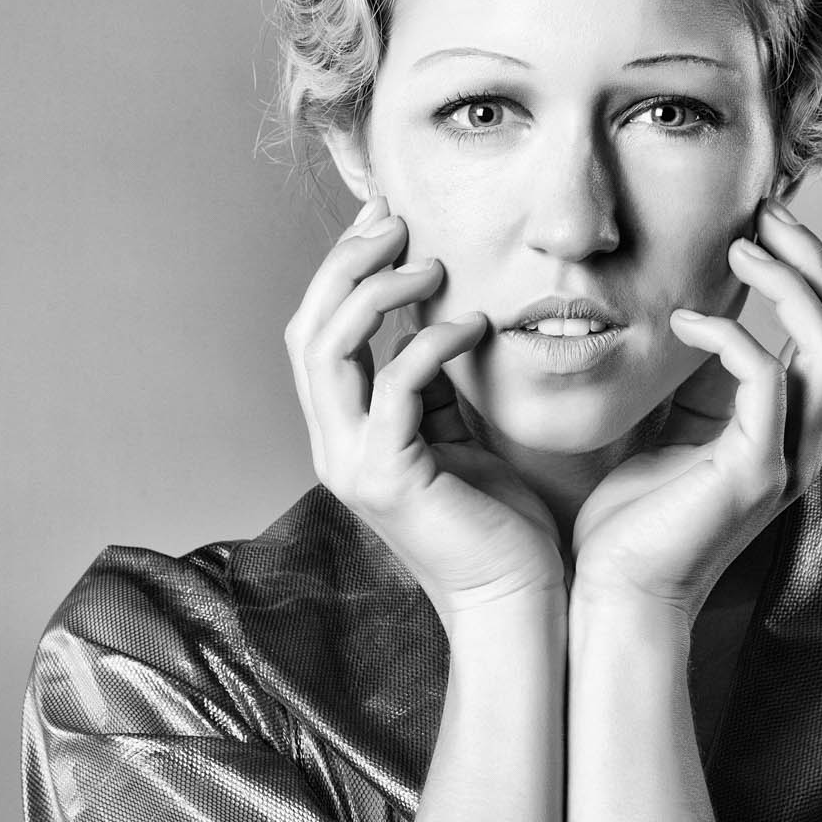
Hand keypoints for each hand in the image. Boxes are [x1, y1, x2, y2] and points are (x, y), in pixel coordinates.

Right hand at [285, 196, 565, 625]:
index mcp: (343, 434)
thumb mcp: (455, 437)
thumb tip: (435, 318)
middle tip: (397, 221)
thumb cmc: (498, 524)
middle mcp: (333, 446)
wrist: (515, 600)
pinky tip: (474, 324)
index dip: (342, 270)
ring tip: (432, 265)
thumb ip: (431, 386)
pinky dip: (429, 343)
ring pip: (329, 349)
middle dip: (346, 264)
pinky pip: (394, 386)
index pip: (316, 333)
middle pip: (307, 329)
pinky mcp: (389, 478)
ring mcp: (352, 464)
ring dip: (377, 292)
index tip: (387, 221)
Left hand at [570, 198, 821, 618]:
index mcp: (780, 433)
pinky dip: (732, 335)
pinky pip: (766, 379)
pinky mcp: (757, 472)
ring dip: (792, 284)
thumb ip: (686, 381)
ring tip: (741, 248)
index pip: (820, 336)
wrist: (613, 599)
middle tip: (763, 214)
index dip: (801, 273)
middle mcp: (798, 443)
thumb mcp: (659, 433)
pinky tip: (683, 321)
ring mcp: (786, 458)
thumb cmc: (623, 528)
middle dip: (810, 262)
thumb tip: (676, 311)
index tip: (757, 224)